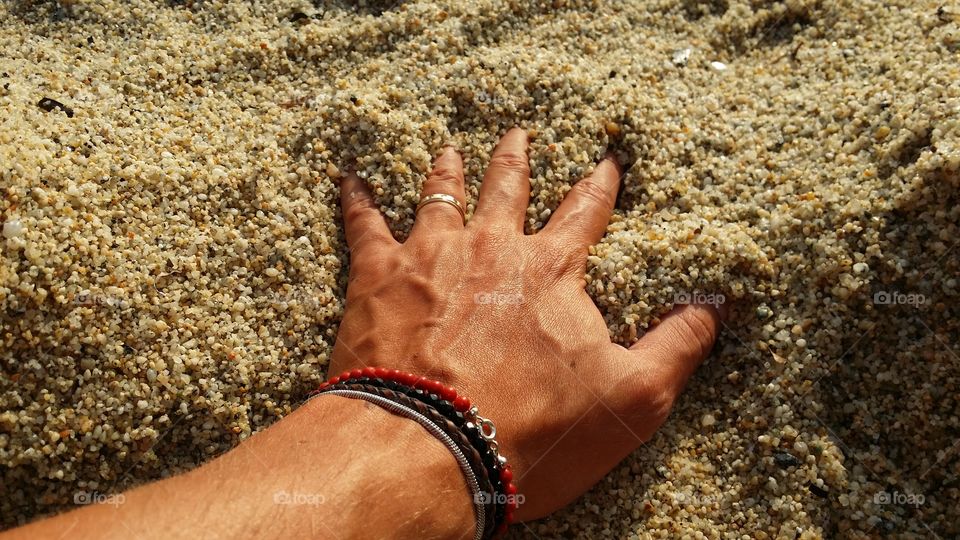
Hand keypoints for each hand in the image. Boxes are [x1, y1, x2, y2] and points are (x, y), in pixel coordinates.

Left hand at [331, 127, 724, 519]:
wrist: (430, 447)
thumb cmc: (532, 428)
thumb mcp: (632, 398)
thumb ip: (677, 346)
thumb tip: (713, 307)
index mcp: (551, 270)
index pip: (584, 212)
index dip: (598, 185)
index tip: (606, 161)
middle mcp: (491, 247)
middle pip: (506, 187)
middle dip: (517, 159)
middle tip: (519, 134)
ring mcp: (430, 256)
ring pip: (440, 194)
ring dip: (446, 169)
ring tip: (448, 149)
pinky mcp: (377, 278)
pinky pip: (364, 224)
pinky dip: (357, 199)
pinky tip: (350, 180)